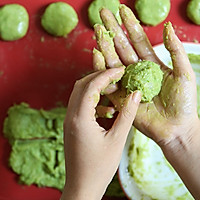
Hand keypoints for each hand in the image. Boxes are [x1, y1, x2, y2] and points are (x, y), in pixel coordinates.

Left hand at [61, 68, 140, 199]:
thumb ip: (127, 113)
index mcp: (80, 118)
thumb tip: (136, 94)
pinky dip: (94, 102)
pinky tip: (108, 110)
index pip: (91, 86)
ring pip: (80, 94)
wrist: (83, 186)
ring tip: (114, 92)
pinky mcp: (72, 125)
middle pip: (82, 85)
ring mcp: (69, 121)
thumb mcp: (118, 139)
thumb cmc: (100, 167)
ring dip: (96, 89)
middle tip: (117, 78)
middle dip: (100, 78)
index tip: (120, 70)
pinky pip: (81, 105)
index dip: (106, 75)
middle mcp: (70, 116)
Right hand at [93, 5, 198, 146]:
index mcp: (150, 64)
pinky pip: (108, 80)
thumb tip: (167, 27)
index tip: (122, 9)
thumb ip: (175, 50)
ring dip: (105, 45)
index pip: (138, 40)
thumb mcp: (184, 74)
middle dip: (113, 30)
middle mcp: (136, 71)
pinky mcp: (120, 96)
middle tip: (103, 12)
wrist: (175, 128)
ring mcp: (126, 83)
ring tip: (98, 29)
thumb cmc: (183, 103)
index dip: (130, 25)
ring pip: (113, 61)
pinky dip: (101, 68)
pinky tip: (96, 53)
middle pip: (122, 47)